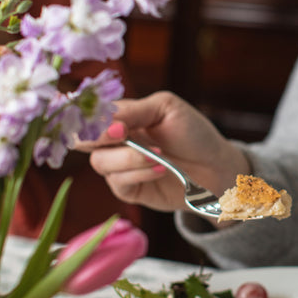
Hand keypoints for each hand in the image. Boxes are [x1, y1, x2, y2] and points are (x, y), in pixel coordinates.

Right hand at [84, 91, 250, 212]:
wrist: (216, 166)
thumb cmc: (193, 132)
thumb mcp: (165, 108)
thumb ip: (133, 111)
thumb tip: (106, 124)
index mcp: (119, 116)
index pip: (88, 114)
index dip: (90, 118)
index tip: (109, 121)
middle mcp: (114, 141)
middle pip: (82, 140)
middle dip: (96, 138)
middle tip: (122, 135)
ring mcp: (119, 166)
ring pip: (100, 163)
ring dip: (129, 158)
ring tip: (159, 155)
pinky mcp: (129, 189)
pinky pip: (118, 183)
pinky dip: (139, 174)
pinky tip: (161, 168)